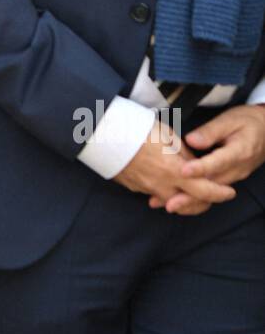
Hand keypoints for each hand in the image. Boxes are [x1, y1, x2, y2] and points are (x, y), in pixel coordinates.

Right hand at [114, 115, 236, 215]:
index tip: (229, 192)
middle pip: (191, 204)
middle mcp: (162, 186)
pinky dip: (164, 191)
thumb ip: (184, 153)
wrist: (104, 135)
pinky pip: (155, 194)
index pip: (205, 191)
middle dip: (205, 201)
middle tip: (212, 193)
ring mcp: (146, 189)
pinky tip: (163, 179)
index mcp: (174, 171)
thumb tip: (192, 162)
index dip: (220, 194)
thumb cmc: (137, 129)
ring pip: (172, 201)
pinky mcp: (134, 188)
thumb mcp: (168, 135)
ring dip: (184, 198)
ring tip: (189, 188)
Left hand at [150, 105, 264, 213]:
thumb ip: (210, 131)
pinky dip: (197, 197)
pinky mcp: (230, 178)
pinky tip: (179, 199)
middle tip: (170, 203)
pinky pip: (213, 190)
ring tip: (169, 205)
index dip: (199, 168)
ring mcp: (235, 176)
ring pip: (212, 192)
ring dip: (191, 200)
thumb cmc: (247, 121)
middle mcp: (238, 168)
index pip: (218, 162)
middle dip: (190, 195)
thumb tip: (191, 140)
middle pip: (212, 185)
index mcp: (240, 151)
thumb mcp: (230, 120)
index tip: (182, 171)